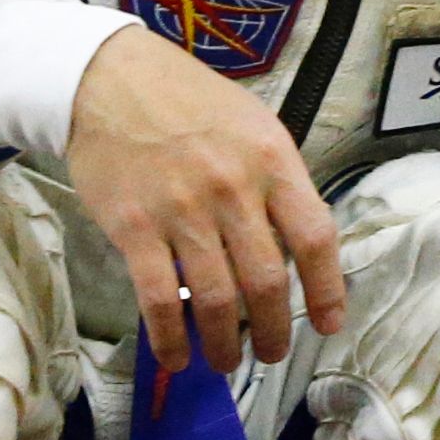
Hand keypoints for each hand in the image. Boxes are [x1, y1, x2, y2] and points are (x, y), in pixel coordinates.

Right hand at [64, 27, 346, 372]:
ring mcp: (182, 209)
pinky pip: (158, 298)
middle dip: (272, 331)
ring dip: (224, 343)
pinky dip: (170, 338)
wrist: (111, 78)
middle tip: (271, 352)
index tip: (328, 324)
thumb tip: (300, 246)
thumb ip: (279, 182)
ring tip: (228, 361)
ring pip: (214, 298)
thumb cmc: (190, 102)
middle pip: (266, 280)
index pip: (315, 237)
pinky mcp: (134, 226)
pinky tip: (177, 358)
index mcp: (272, 161)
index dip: (327, 290)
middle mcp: (233, 188)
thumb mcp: (254, 126)